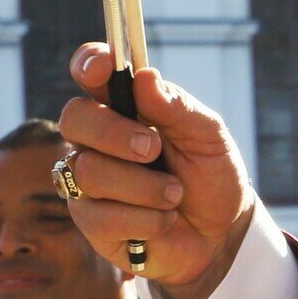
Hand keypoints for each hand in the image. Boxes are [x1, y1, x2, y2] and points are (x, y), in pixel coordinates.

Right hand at [59, 44, 254, 298]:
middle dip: (114, 132)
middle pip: (75, 118)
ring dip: (145, 187)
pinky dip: (147, 220)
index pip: (90, 73)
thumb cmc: (211, 178)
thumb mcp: (209, 139)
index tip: (102, 68)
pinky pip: (101, 216)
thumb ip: (179, 108)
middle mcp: (96, 139)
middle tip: (153, 149)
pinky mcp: (92, 222)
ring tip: (175, 195)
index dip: (88, 64)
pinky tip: (165, 221)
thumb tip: (146, 77)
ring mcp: (88, 180)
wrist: (223, 234)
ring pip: (88, 171)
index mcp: (124, 107)